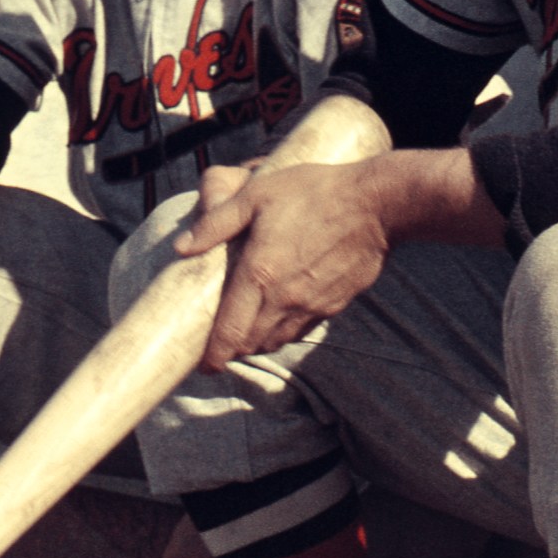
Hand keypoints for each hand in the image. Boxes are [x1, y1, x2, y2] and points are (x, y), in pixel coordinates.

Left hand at [172, 159, 392, 368]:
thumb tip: (181, 247)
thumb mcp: (257, 195)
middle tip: (221, 341)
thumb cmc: (314, 193)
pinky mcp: (334, 305)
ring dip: (258, 341)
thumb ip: (216, 223)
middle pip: (250, 344)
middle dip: (232, 348)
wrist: (376, 205)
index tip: (205, 364)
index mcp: (259, 275)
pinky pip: (301, 330)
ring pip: (276, 341)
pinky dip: (284, 331)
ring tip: (248, 329)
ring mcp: (312, 306)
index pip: (230, 333)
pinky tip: (282, 313)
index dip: (214, 355)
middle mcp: (284, 299)